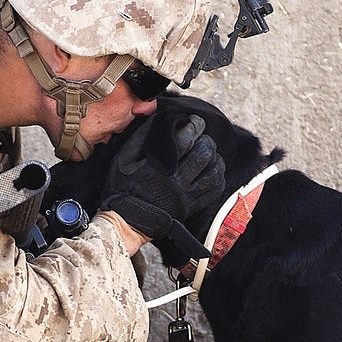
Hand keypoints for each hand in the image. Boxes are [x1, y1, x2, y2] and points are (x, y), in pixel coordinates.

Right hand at [99, 114, 225, 258]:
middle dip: (206, 140)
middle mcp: (177, 182)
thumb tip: (159, 119)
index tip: (195, 121)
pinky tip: (213, 170)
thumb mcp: (124, 159)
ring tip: (209, 152)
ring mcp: (186, 196)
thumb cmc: (122, 188)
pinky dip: (218, 177)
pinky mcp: (191, 208)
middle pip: (205, 153)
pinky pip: (214, 191)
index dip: (195, 125)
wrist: (126, 221)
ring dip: (215, 158)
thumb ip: (141, 137)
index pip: (187, 139)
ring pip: (214, 172)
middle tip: (202, 137)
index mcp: (160, 167)